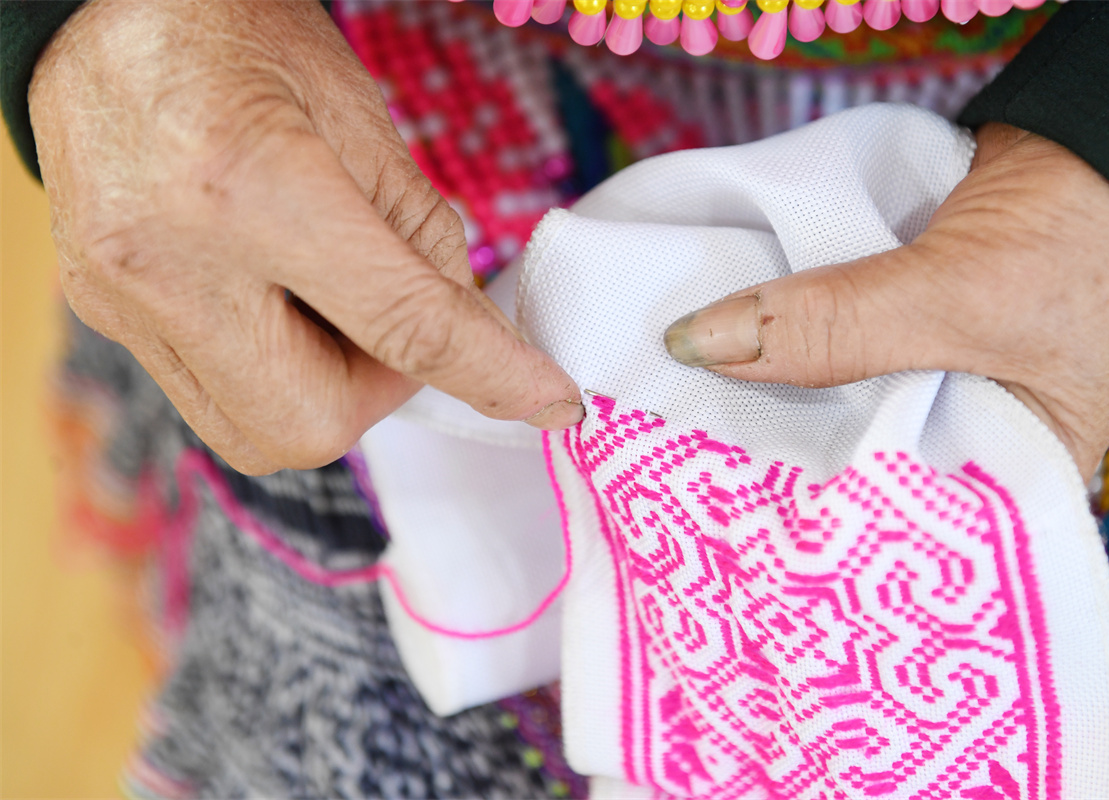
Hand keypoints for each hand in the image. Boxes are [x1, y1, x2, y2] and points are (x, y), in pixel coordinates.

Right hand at [30, 0, 581, 474]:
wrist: (97, 12)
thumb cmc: (230, 31)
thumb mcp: (357, 116)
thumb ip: (421, 237)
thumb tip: (468, 331)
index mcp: (251, 191)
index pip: (405, 327)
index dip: (493, 375)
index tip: (549, 401)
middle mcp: (170, 265)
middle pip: (313, 426)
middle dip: (383, 391)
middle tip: (398, 318)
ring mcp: (124, 300)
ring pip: (258, 433)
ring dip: (328, 390)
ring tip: (331, 299)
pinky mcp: (104, 314)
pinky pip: (214, 396)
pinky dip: (276, 370)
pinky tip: (280, 296)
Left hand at [664, 123, 1108, 477]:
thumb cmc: (1088, 242)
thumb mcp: (960, 299)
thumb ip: (838, 327)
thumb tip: (704, 344)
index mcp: (1000, 484)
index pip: (881, 521)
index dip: (796, 510)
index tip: (710, 496)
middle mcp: (958, 443)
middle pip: (841, 455)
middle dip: (766, 446)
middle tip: (671, 446)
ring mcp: (926, 380)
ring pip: (827, 391)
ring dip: (767, 380)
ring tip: (678, 399)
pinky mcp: (900, 327)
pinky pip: (830, 339)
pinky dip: (787, 331)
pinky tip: (721, 341)